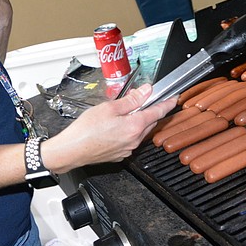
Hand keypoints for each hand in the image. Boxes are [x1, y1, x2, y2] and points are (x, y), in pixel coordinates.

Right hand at [41, 84, 177, 173]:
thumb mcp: (109, 108)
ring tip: (122, 113)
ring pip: (139, 131)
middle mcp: (134, 140)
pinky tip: (114, 127)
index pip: (157, 112)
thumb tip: (146, 91)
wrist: (71, 151)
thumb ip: (131, 100)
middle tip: (141, 100)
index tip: (174, 98)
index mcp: (134, 126)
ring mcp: (127, 149)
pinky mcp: (120, 154)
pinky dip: (128, 131)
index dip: (167, 103)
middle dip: (149, 111)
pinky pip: (130, 140)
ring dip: (137, 121)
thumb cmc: (86, 130)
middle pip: (149, 122)